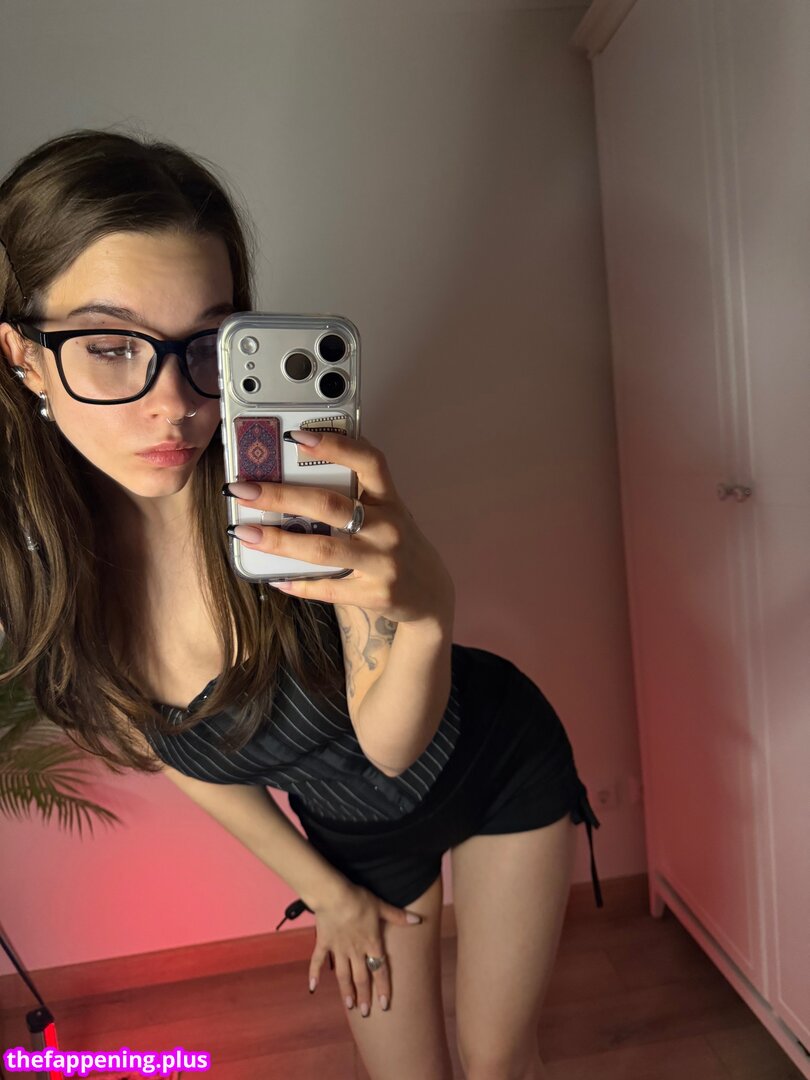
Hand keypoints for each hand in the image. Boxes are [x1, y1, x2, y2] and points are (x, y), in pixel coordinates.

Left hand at [225, 430, 454, 623]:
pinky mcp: (374, 594)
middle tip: (243, 490)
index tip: (296, 437)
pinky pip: (327, 588)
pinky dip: (298, 583)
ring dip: (279, 540)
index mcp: (390, 500)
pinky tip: (274, 578)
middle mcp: (388, 528)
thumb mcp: (387, 514)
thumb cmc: (397, 545)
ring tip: (244, 533)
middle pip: (330, 505)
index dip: (334, 445)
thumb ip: (355, 495)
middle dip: (281, 496)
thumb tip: (292, 475)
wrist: (430, 594)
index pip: (368, 462)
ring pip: (323, 549)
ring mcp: (382, 563)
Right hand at [308, 881, 422, 1014]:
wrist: (333, 896)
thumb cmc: (359, 900)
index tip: (384, 1005)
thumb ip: (398, 916)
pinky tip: (312, 987)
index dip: (383, 988)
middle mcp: (355, 951)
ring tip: (349, 1005)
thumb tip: (418, 920)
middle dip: (364, 996)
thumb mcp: (381, 906)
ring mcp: (338, 949)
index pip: (380, 970)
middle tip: (365, 1012)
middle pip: (361, 977)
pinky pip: (318, 961)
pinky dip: (314, 974)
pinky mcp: (323, 943)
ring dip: (346, 991)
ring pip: (343, 975)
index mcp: (371, 943)